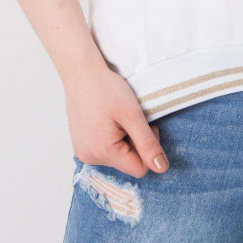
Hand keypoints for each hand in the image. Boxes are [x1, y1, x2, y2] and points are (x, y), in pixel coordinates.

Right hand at [63, 60, 169, 177]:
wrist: (81, 73)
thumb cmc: (106, 89)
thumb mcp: (132, 115)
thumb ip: (147, 143)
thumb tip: (162, 168)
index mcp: (103, 153)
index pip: (139, 169)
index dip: (148, 148)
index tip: (144, 125)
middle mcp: (90, 158)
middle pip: (127, 162)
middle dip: (135, 142)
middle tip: (130, 118)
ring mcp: (83, 152)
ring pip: (117, 156)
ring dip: (124, 139)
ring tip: (117, 117)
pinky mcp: (81, 144)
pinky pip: (104, 149)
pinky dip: (112, 137)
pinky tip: (108, 119)